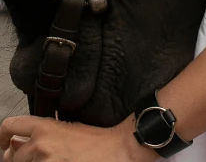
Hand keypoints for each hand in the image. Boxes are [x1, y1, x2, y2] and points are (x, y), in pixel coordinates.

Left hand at [0, 113, 158, 161]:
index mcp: (44, 127)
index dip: (2, 136)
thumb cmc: (95, 140)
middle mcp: (40, 145)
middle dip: (19, 159)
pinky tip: (59, 161)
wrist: (115, 152)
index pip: (9, 126)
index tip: (4, 145)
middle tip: (35, 159)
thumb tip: (15, 143)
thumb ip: (39, 134)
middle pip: (13, 156)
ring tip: (53, 159)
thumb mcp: (66, 128)